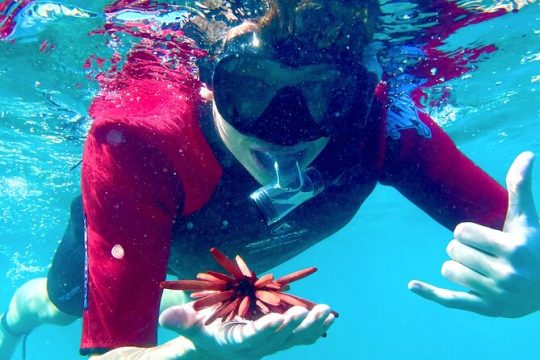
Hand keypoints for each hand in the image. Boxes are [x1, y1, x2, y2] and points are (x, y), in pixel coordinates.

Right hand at [159, 302, 334, 358]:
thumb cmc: (203, 333)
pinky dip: (314, 328)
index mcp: (237, 342)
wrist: (216, 349)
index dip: (266, 330)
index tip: (279, 319)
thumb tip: (165, 317)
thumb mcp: (191, 327)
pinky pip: (299, 337)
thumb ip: (182, 321)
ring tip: (328, 312)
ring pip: (294, 338)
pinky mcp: (278, 339)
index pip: (253, 338)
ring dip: (311, 326)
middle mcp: (257, 346)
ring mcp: (270, 344)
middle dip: (294, 326)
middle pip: (279, 338)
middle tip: (307, 313)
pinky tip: (329, 316)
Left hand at [409, 151, 539, 316]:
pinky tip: (412, 285)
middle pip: (454, 250)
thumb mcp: (528, 218)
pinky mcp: (486, 309)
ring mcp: (496, 295)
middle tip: (482, 252)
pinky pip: (451, 300)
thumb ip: (521, 187)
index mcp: (514, 248)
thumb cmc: (535, 246)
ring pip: (449, 270)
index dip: (466, 231)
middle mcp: (506, 274)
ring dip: (456, 264)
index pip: (462, 232)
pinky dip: (430, 293)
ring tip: (477, 266)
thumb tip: (527, 154)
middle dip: (462, 247)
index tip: (481, 236)